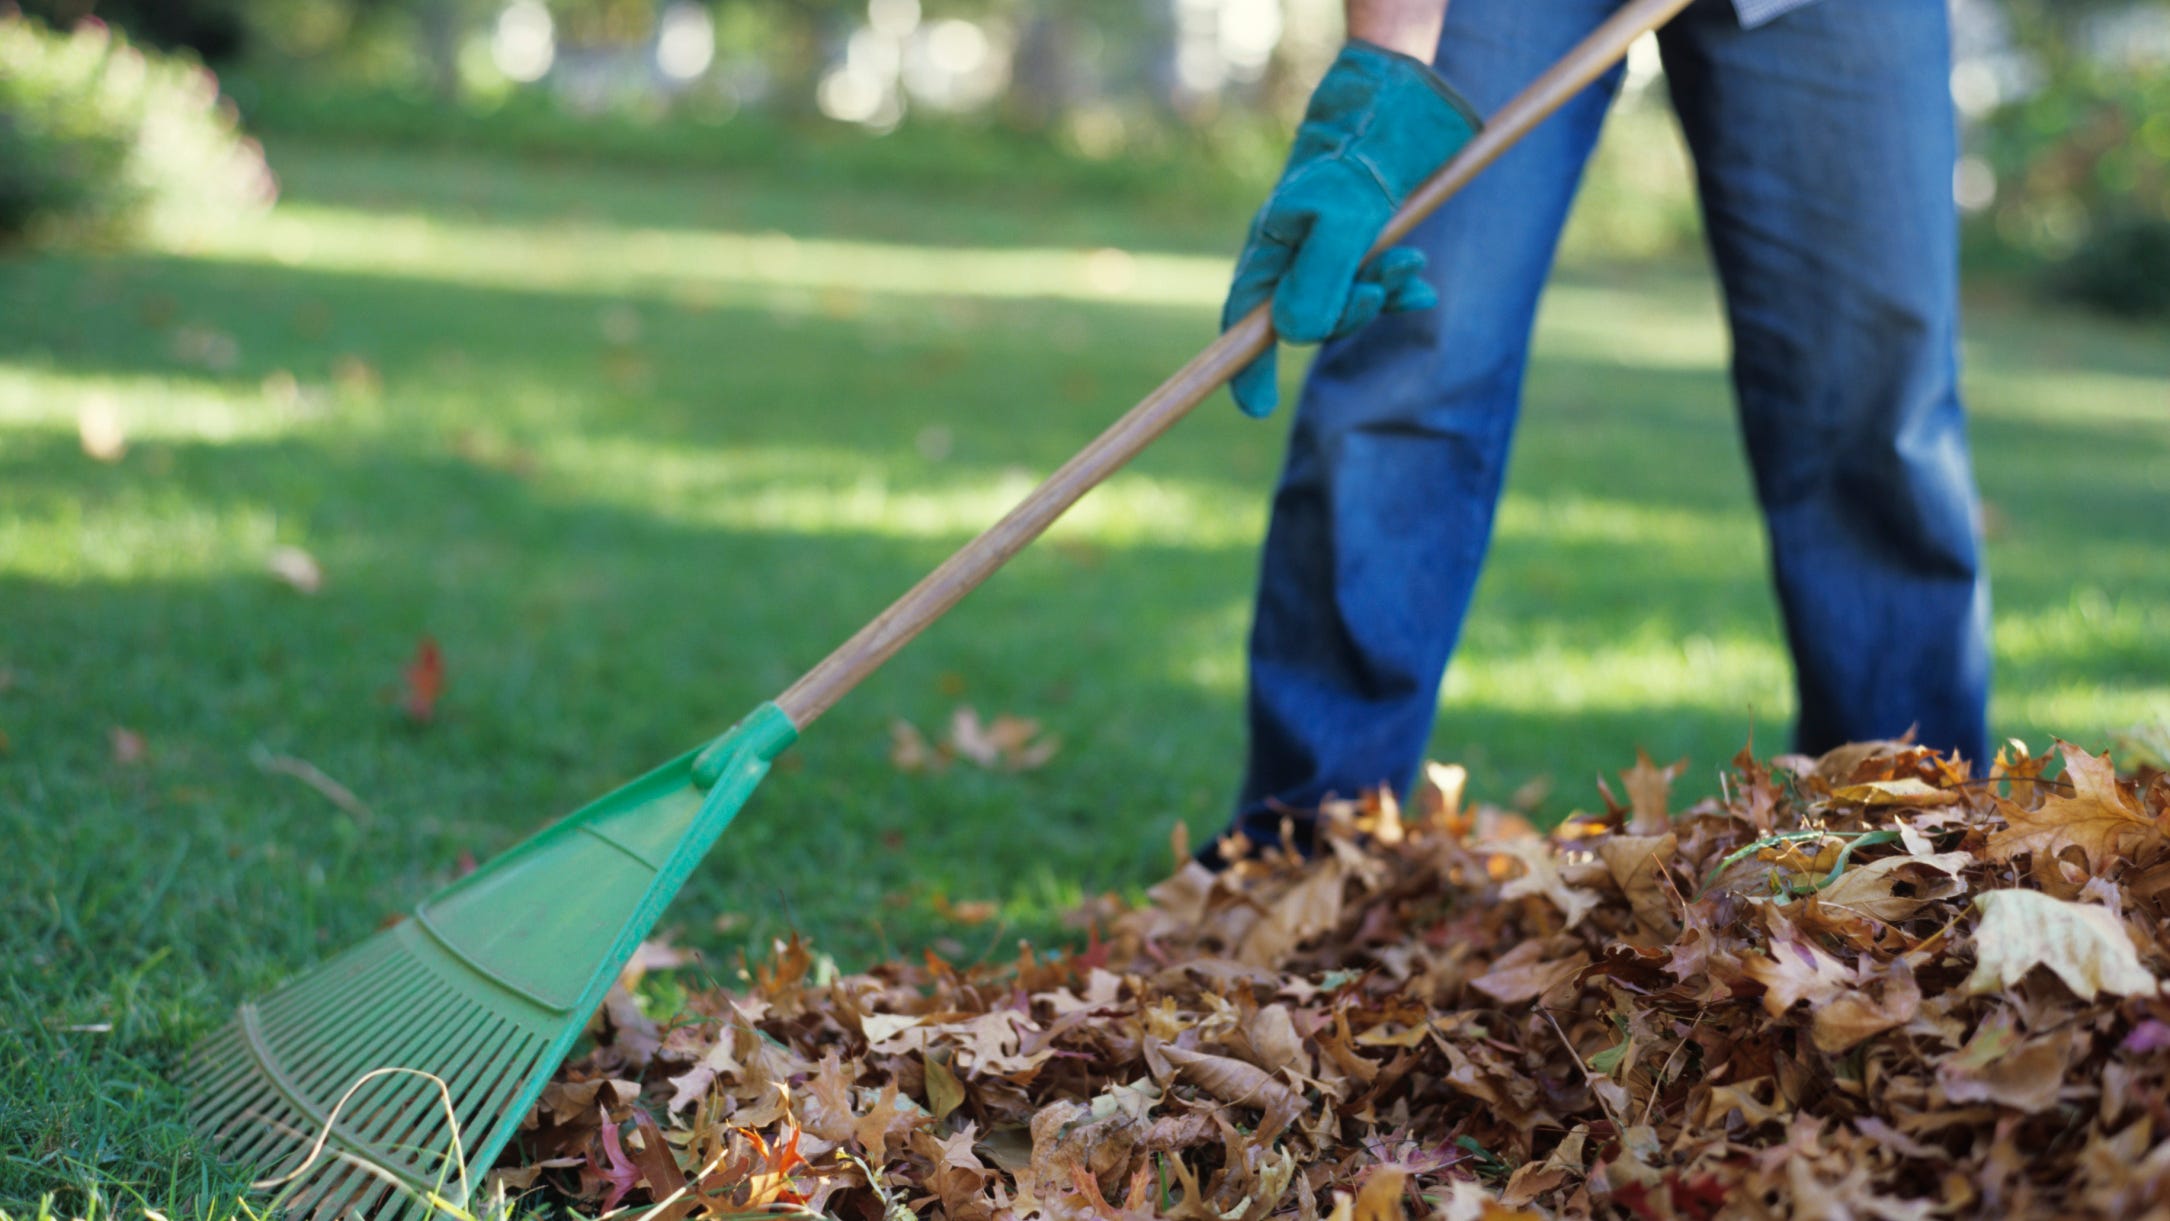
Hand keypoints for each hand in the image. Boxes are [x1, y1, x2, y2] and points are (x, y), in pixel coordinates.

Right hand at [1222, 40, 1480, 417]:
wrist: (1395, 109)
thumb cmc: (1359, 160)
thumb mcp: (1341, 222)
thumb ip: (1318, 283)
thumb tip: (1294, 338)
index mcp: (1269, 251)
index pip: (1244, 324)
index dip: (1246, 369)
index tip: (1256, 408)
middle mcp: (1291, 258)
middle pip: (1306, 322)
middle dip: (1348, 316)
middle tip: (1379, 291)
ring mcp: (1325, 253)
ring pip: (1346, 305)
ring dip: (1381, 297)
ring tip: (1413, 269)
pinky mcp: (1360, 245)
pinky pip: (1374, 287)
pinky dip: (1397, 291)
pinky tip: (1420, 285)